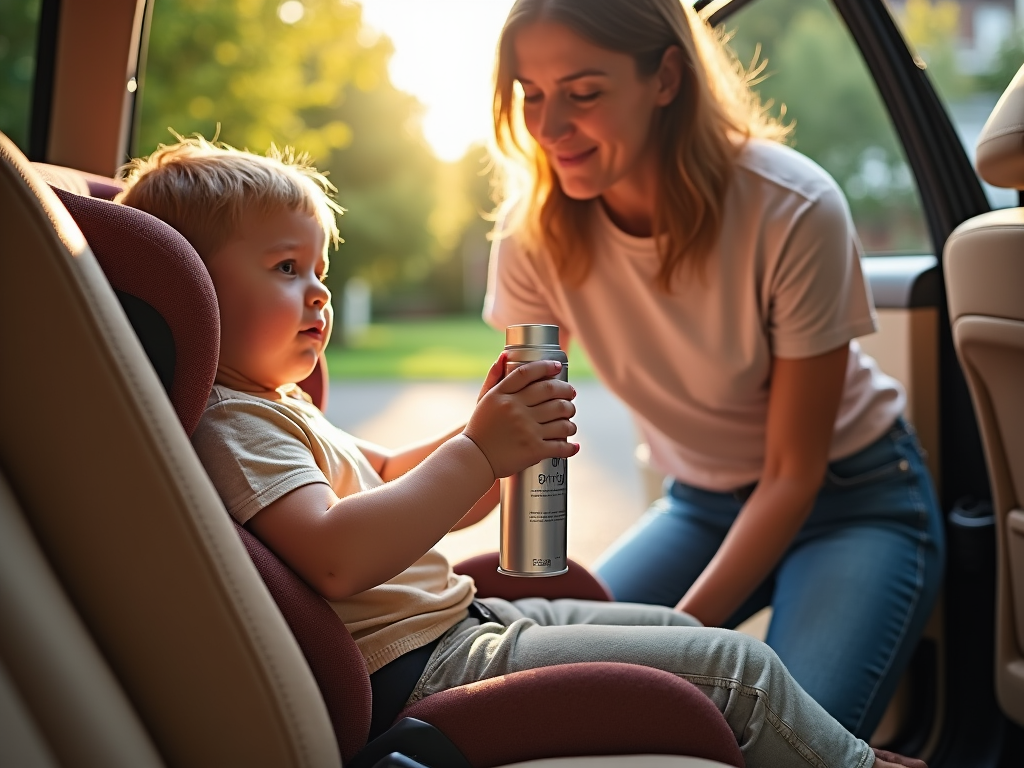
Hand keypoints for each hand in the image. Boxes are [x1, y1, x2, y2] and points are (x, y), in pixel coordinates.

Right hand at [463, 359, 577, 478]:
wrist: (474, 458)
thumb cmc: (481, 428)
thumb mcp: (484, 400)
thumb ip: (494, 377)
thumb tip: (505, 355)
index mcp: (502, 395)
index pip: (528, 373)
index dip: (546, 367)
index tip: (557, 367)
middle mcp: (515, 409)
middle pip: (551, 392)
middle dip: (567, 392)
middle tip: (570, 396)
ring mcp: (526, 430)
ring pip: (561, 419)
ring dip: (570, 419)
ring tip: (570, 422)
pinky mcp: (534, 450)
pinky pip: (560, 446)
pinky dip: (570, 447)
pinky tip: (573, 445)